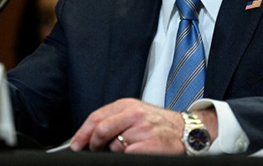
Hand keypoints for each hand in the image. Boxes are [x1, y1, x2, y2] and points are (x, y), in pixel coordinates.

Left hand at [70, 98, 186, 154]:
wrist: (185, 130)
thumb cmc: (158, 123)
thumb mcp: (135, 112)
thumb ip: (114, 118)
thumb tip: (90, 134)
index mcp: (127, 105)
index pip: (97, 117)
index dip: (83, 132)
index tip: (76, 144)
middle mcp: (134, 114)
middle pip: (101, 129)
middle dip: (93, 143)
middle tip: (93, 149)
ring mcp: (142, 129)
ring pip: (114, 146)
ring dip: (116, 151)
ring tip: (128, 147)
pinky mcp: (150, 145)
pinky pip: (127, 155)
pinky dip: (127, 156)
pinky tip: (137, 152)